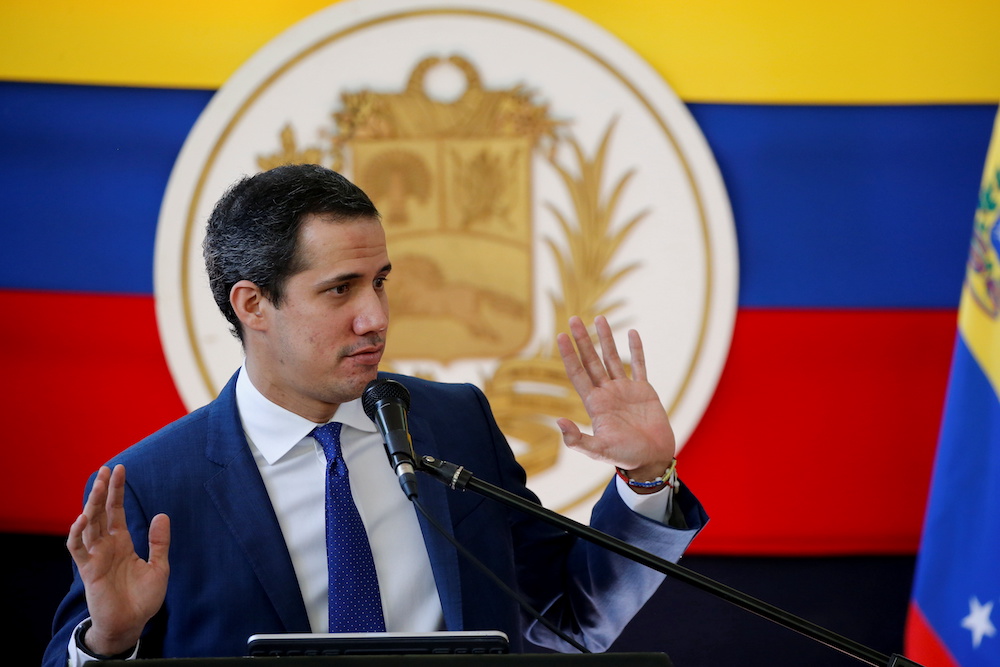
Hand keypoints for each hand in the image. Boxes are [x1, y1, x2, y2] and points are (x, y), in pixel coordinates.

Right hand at [66, 464, 169, 655]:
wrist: (131, 623)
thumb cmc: (143, 598)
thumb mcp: (159, 566)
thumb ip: (159, 542)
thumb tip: (163, 514)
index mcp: (122, 542)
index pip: (117, 511)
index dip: (117, 491)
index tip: (119, 470)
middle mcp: (107, 546)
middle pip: (101, 512)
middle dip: (102, 491)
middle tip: (105, 469)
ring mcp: (96, 556)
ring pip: (89, 525)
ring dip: (91, 504)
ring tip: (97, 485)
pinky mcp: (88, 570)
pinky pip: (78, 548)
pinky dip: (77, 533)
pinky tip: (82, 518)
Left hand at [556, 316, 675, 489]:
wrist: (652, 460)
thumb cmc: (625, 457)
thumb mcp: (599, 450)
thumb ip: (578, 439)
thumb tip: (559, 422)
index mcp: (595, 403)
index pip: (577, 373)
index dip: (568, 354)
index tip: (560, 336)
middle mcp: (607, 392)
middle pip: (591, 360)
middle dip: (582, 340)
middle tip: (573, 318)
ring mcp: (625, 390)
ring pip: (612, 358)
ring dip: (606, 339)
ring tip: (599, 318)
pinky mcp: (644, 390)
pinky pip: (639, 365)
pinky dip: (636, 349)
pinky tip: (632, 333)